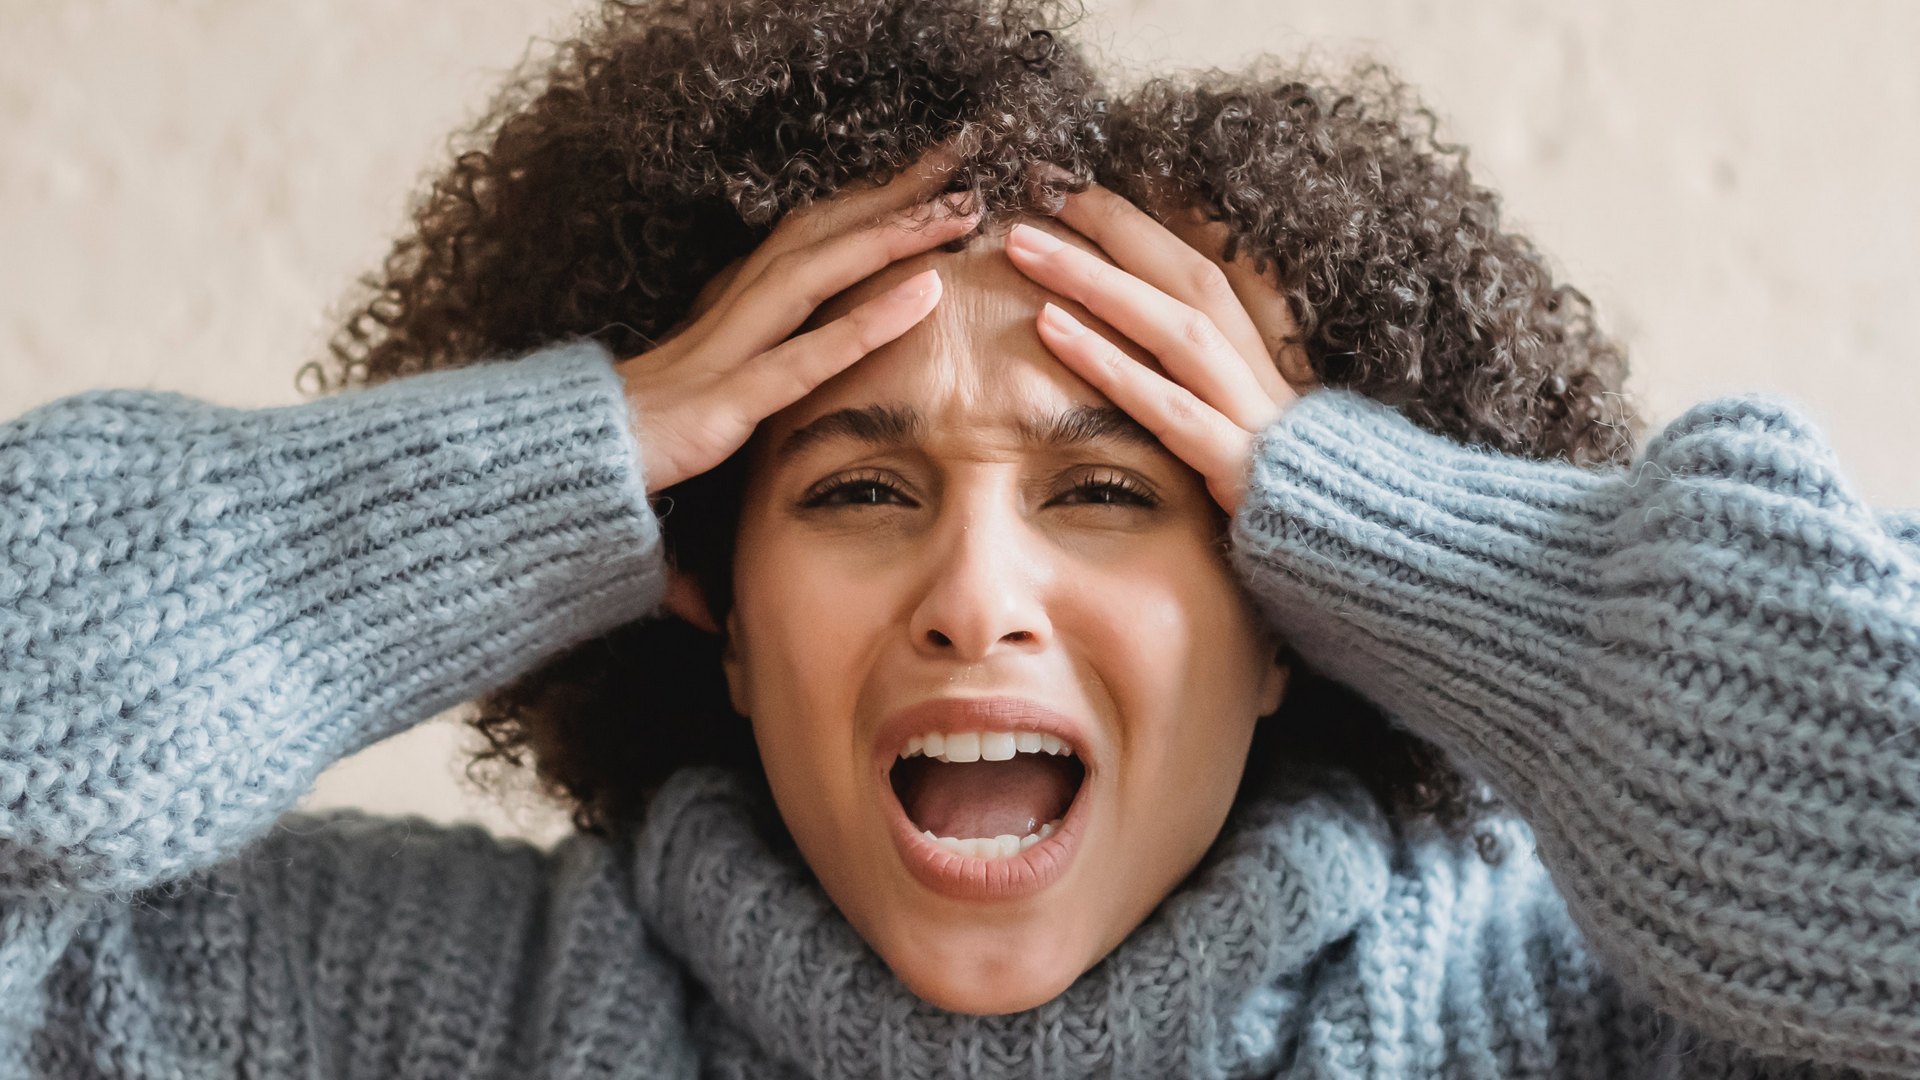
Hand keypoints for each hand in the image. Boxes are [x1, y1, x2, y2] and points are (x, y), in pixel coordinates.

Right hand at [615, 142, 982, 494]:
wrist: (548, 479)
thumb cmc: (622, 453)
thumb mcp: (696, 421)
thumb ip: (744, 405)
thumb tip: (760, 483)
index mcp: (723, 315)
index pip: (804, 241)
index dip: (863, 204)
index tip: (924, 177)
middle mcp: (727, 316)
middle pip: (817, 234)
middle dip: (888, 194)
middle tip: (958, 159)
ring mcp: (723, 356)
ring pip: (817, 274)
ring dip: (891, 237)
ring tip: (956, 211)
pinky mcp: (724, 405)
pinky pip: (807, 356)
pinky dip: (868, 321)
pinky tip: (925, 292)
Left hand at [1002, 183, 1311, 516]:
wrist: (1385, 573)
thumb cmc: (1305, 510)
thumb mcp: (1267, 439)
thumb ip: (1220, 395)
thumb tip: (1167, 348)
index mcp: (1273, 360)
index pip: (1207, 268)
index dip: (1145, 222)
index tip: (1080, 186)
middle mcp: (1267, 374)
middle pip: (1189, 275)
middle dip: (1114, 225)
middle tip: (1042, 188)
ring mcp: (1258, 419)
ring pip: (1176, 326)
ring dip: (1095, 279)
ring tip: (1024, 246)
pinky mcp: (1243, 471)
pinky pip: (1169, 407)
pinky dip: (1110, 363)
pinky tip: (1050, 327)